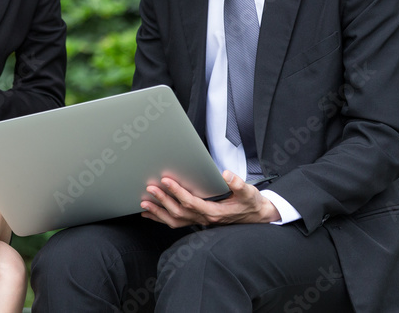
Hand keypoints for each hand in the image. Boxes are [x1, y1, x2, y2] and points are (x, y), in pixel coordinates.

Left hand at [140, 171, 281, 228]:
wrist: (255, 216)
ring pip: (175, 220)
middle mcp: (204, 219)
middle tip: (150, 188)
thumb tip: (226, 175)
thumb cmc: (251, 203)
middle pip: (179, 211)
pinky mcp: (197, 220)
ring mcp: (199, 221)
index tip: (166, 181)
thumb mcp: (249, 193)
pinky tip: (149, 214)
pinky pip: (176, 222)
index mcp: (215, 212)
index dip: (178, 192)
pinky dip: (161, 218)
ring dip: (158, 212)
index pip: (192, 202)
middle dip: (163, 200)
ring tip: (143, 203)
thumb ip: (238, 185)